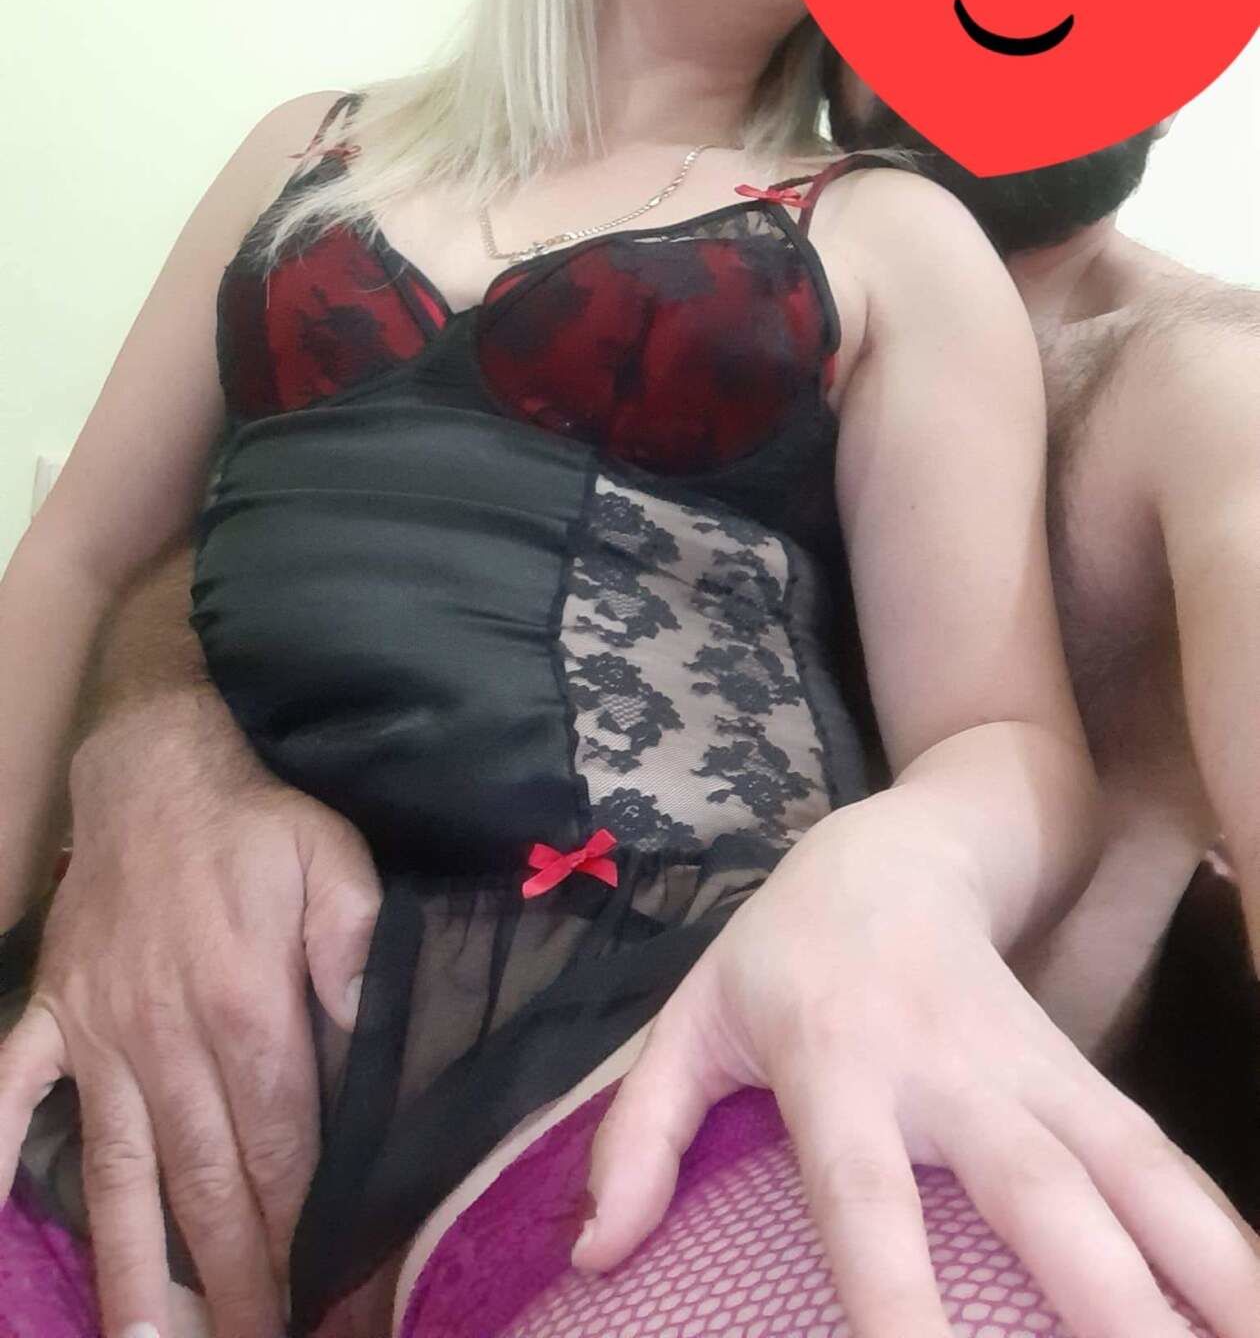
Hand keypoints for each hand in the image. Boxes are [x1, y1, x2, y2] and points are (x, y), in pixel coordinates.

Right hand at [0, 689, 380, 1337]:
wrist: (157, 764)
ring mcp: (96, 1032)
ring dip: (132, 1264)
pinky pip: (9, 1098)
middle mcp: (163, 1036)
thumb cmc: (258, 820)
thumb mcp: (337, 866)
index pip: (280, 1145)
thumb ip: (354, 959)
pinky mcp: (50, 1014)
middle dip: (231, 1280)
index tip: (323, 1299)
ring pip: (116, 1169)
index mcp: (245, 1005)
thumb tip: (370, 1047)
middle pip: (202, 1179)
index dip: (303, 1229)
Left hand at [577, 797, 1259, 1337]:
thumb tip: (591, 1255)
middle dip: (1105, 1303)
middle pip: (1038, 1191)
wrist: (897, 845)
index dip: (894, 1299)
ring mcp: (1030, 1066)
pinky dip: (1216, 1232)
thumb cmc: (781, 952)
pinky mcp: (1083, 1069)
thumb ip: (635, 1133)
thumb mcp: (691, 1020)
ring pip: (1129, 1172)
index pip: (864, 1197)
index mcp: (833, 1060)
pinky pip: (1159, 1157)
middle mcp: (947, 1068)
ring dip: (1198, 1269)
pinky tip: (1251, 1303)